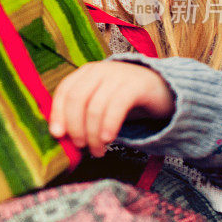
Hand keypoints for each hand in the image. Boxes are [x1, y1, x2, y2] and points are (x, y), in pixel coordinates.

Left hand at [48, 61, 174, 156]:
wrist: (163, 90)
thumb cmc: (125, 101)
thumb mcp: (100, 103)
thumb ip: (82, 113)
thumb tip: (61, 135)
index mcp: (86, 73)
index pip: (64, 91)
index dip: (58, 113)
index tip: (57, 135)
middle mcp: (99, 70)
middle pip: (77, 99)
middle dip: (75, 126)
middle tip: (80, 146)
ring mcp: (118, 75)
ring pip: (95, 107)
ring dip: (93, 134)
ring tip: (98, 151)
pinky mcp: (136, 85)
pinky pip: (116, 107)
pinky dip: (108, 125)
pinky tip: (108, 139)